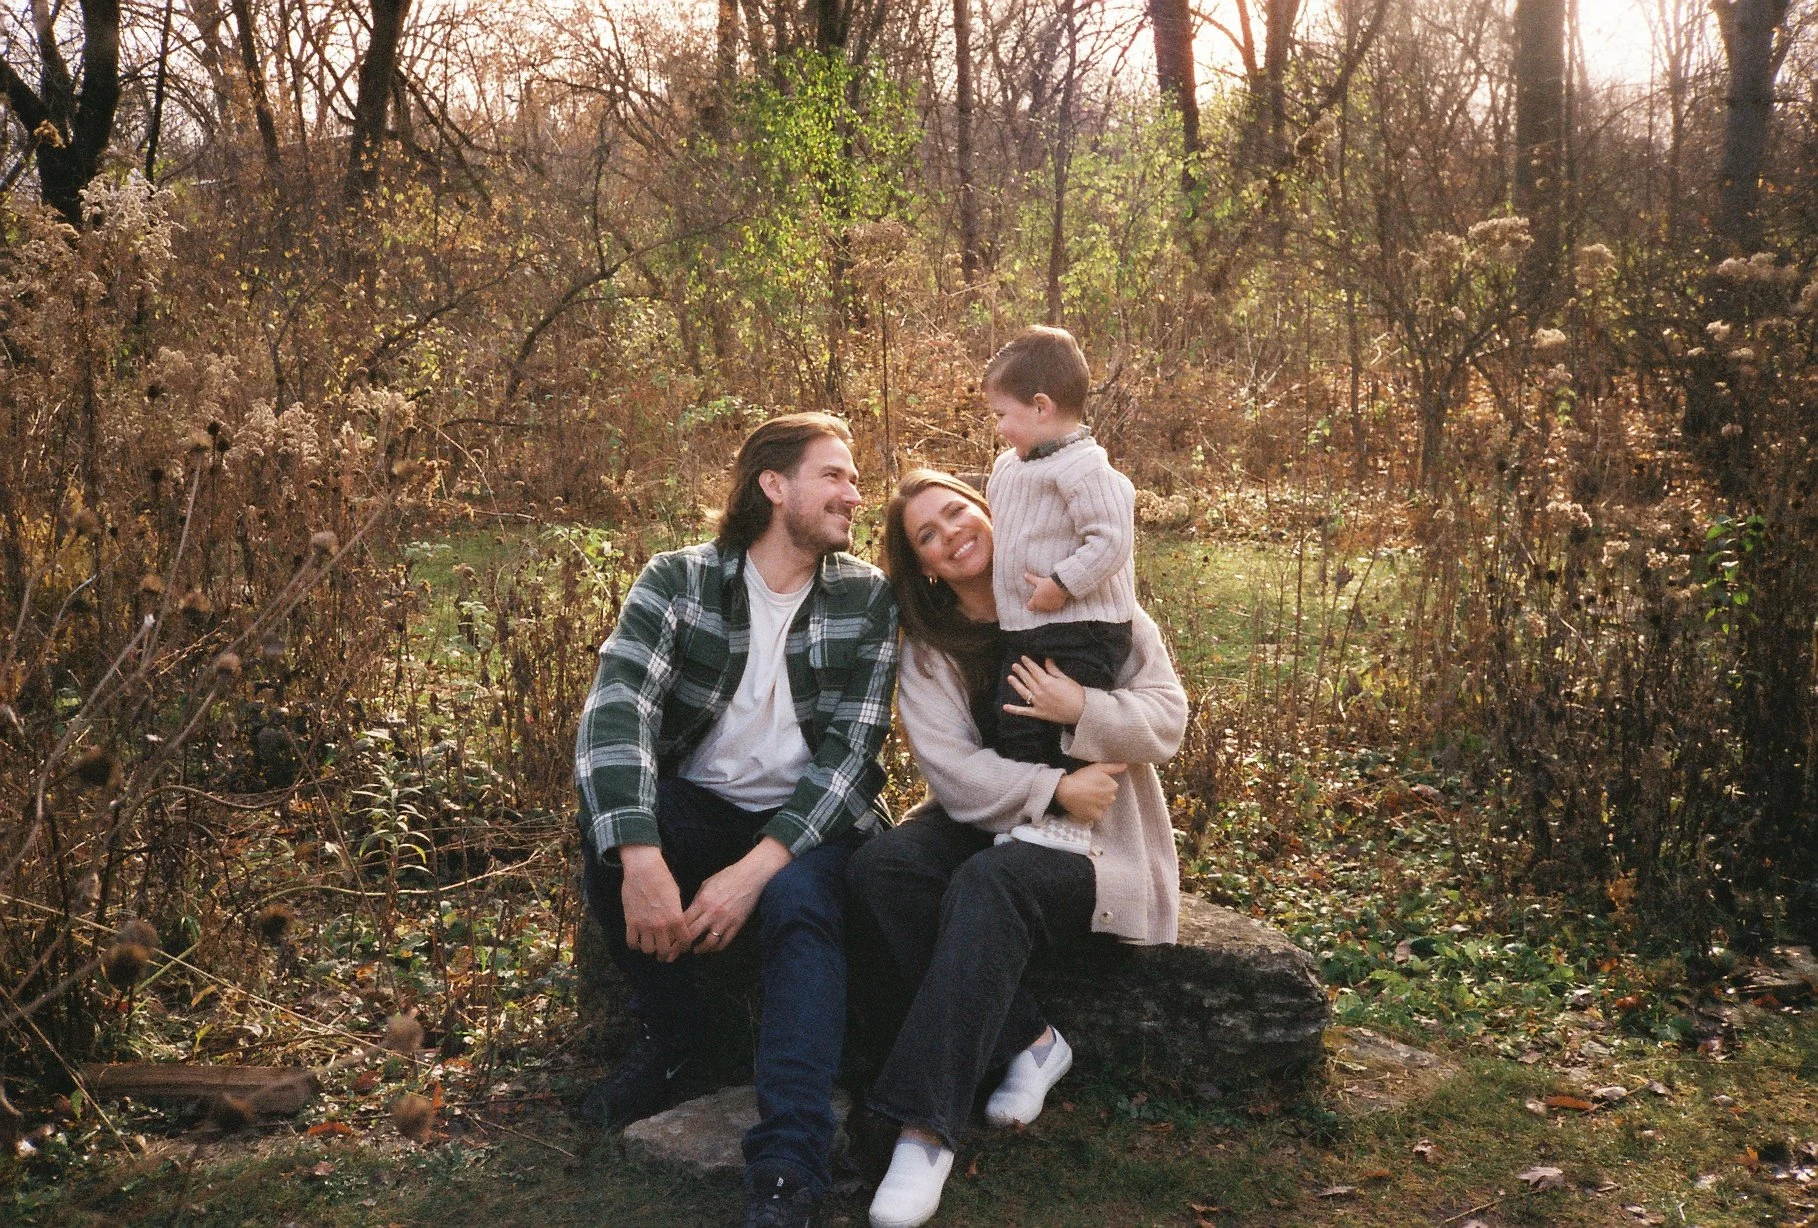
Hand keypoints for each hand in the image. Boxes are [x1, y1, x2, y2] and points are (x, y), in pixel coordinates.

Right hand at [619, 844, 689, 962]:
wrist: (643, 869)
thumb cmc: (662, 879)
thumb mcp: (676, 896)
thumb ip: (677, 913)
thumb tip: (677, 925)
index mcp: (676, 918)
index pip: (683, 941)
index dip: (684, 945)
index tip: (681, 946)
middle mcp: (661, 925)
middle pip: (664, 950)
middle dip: (665, 953)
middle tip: (664, 952)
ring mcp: (645, 925)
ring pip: (648, 950)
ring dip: (650, 949)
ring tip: (650, 945)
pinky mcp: (631, 922)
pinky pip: (632, 943)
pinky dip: (635, 945)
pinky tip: (638, 941)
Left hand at [683, 837, 792, 954]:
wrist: (750, 876)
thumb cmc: (727, 876)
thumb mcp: (706, 884)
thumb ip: (697, 900)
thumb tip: (688, 913)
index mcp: (702, 901)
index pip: (683, 922)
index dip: (673, 933)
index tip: (668, 940)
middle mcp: (712, 913)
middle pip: (692, 935)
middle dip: (680, 946)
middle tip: (674, 953)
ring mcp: (725, 920)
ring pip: (709, 943)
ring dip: (700, 949)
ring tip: (695, 951)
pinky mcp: (737, 924)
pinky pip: (725, 942)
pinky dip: (717, 948)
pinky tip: (711, 948)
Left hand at [1002, 656, 1085, 725]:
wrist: (1082, 711)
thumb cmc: (1077, 694)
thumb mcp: (1065, 679)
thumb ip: (1053, 670)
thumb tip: (1047, 659)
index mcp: (1047, 682)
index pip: (1034, 670)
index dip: (1028, 663)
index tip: (1023, 658)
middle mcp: (1040, 692)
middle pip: (1027, 679)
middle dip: (1020, 671)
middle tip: (1014, 665)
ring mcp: (1038, 703)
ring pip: (1023, 692)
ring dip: (1016, 684)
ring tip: (1010, 677)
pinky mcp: (1039, 713)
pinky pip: (1024, 711)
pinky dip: (1014, 710)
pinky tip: (1005, 707)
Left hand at [1023, 572, 1068, 613]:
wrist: (1060, 586)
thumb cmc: (1047, 584)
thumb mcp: (1038, 581)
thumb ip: (1031, 579)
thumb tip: (1025, 575)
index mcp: (1035, 602)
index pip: (1030, 607)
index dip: (1031, 603)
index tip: (1033, 598)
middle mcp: (1042, 607)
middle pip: (1038, 608)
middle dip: (1039, 603)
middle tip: (1042, 595)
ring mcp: (1050, 608)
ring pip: (1046, 608)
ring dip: (1046, 604)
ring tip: (1049, 596)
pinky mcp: (1057, 607)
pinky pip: (1053, 607)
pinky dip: (1053, 604)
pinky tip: (1055, 597)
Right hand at [1052, 762, 1125, 825]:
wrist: (1066, 791)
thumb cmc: (1081, 777)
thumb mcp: (1097, 768)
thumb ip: (1113, 767)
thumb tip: (1125, 765)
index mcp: (1113, 786)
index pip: (1111, 787)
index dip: (1102, 785)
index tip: (1093, 783)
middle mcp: (1111, 799)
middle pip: (1108, 797)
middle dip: (1101, 795)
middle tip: (1089, 791)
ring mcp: (1104, 809)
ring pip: (1103, 806)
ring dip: (1097, 804)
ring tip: (1085, 799)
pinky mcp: (1096, 817)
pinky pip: (1097, 814)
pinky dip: (1092, 812)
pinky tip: (1085, 806)